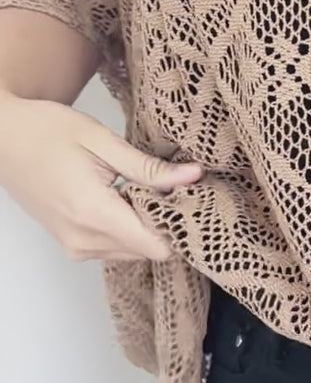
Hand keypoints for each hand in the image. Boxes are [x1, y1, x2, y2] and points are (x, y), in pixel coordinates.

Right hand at [0, 91, 202, 262]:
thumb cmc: (45, 131)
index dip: (178, 224)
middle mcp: (84, 240)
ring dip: (144, 225)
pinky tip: (121, 197)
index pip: (157, 247)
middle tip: (166, 185)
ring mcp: (74, 247)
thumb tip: (193, 177)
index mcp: (93, 214)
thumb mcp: (102, 141)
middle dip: (163, 222)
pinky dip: (125, 228)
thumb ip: (149, 167)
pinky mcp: (69, 245)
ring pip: (132, 252)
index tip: (187, 197)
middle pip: (147, 251)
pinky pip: (112, 247)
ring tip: (139, 187)